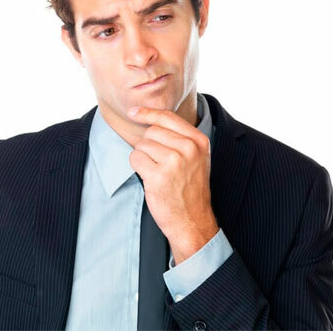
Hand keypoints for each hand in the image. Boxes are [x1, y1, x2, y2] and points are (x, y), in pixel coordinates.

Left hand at [127, 106, 219, 264]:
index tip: (133, 112)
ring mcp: (174, 161)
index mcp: (199, 141)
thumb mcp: (196, 158)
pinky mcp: (159, 175)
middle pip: (152, 131)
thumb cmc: (190, 188)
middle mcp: (189, 149)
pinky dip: (137, 167)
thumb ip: (180, 137)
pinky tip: (150, 178)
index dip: (148, 113)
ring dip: (143, 158)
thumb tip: (151, 118)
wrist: (192, 220)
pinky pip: (135, 158)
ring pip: (142, 145)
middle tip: (160, 164)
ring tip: (157, 173)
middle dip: (149, 145)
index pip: (168, 117)